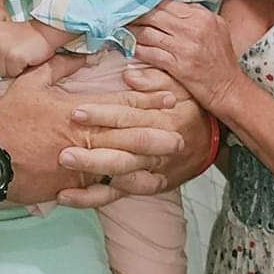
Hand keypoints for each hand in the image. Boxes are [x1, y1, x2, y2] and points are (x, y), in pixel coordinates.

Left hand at [0, 19, 57, 80]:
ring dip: (10, 70)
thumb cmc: (27, 37)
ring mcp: (3, 47)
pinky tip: (25, 61)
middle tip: (11, 60)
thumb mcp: (3, 33)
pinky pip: (12, 73)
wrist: (46, 33)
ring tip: (20, 58)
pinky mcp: (14, 56)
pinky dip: (19, 71)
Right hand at [0, 58, 183, 209]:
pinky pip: (106, 186)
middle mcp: (84, 137)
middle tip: (182, 132)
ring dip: (149, 158)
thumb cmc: (7, 120)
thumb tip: (83, 52)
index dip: (147, 100)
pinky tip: (144, 183)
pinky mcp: (73, 186)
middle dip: (158, 132)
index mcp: (77, 110)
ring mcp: (80, 164)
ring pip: (123, 161)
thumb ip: (59, 67)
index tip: (169, 97)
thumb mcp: (30, 83)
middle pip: (129, 134)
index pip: (120, 103)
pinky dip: (126, 185)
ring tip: (170, 157)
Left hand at [60, 68, 211, 204]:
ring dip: (91, 180)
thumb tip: (130, 75)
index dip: (103, 116)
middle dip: (93, 157)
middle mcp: (157, 151)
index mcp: (163, 121)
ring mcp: (151, 172)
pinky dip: (91, 199)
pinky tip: (65, 196)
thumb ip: (156, 79)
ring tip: (62, 181)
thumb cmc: (188, 109)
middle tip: (64, 155)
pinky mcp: (145, 187)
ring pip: (120, 179)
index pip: (129, 119)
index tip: (77, 112)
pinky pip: (116, 195)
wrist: (211, 142)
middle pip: (124, 155)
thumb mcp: (182, 86)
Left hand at [132, 1, 243, 119]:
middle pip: (156, 15)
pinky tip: (129, 48)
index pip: (169, 3)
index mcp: (203, 17)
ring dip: (132, 32)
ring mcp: (186, 47)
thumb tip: (173, 4)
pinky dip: (138, 50)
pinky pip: (151, 53)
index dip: (149, 4)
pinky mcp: (179, 65)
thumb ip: (197, 14)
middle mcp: (194, 28)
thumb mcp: (217, 28)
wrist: (228, 87)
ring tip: (122, 31)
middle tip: (122, 17)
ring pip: (149, 33)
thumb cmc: (221, 59)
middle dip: (136, 16)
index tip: (136, 6)